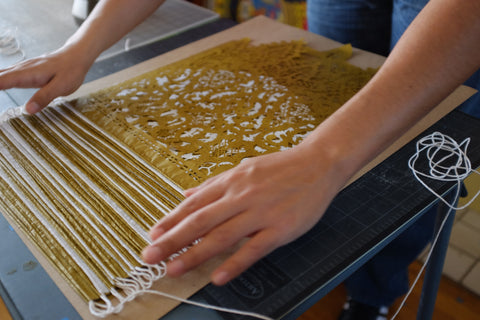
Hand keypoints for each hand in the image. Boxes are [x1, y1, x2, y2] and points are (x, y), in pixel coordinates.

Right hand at [0, 44, 92, 113]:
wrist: (76, 56)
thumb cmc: (71, 71)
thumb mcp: (62, 87)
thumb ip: (45, 97)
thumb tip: (28, 110)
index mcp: (28, 74)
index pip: (1, 81)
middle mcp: (21, 69)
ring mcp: (22, 68)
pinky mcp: (25, 70)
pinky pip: (5, 75)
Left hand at [142, 145, 344, 285]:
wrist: (318, 164)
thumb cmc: (280, 167)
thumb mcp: (244, 169)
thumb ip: (213, 184)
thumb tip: (186, 194)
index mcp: (230, 181)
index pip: (193, 204)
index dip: (170, 221)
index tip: (152, 236)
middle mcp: (240, 196)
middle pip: (200, 221)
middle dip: (172, 240)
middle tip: (149, 256)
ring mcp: (260, 212)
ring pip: (221, 236)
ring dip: (195, 254)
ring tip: (172, 269)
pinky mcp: (280, 227)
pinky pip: (254, 248)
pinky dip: (235, 264)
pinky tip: (218, 277)